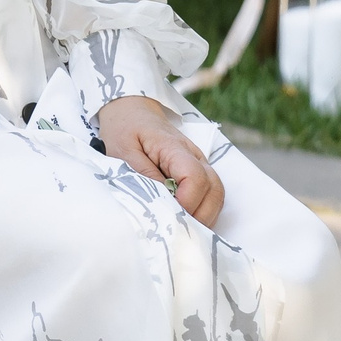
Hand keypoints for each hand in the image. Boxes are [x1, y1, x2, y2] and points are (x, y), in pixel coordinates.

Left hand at [95, 95, 223, 226]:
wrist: (132, 111)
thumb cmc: (125, 129)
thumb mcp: (122, 151)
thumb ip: (143, 175)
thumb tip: (163, 200)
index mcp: (175, 148)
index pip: (195, 177)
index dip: (187, 201)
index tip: (170, 214)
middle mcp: (195, 156)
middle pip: (215, 190)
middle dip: (201, 215)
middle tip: (179, 229)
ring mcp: (200, 163)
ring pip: (217, 194)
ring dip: (205, 215)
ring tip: (183, 227)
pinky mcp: (198, 170)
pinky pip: (210, 193)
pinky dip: (203, 209)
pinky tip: (186, 218)